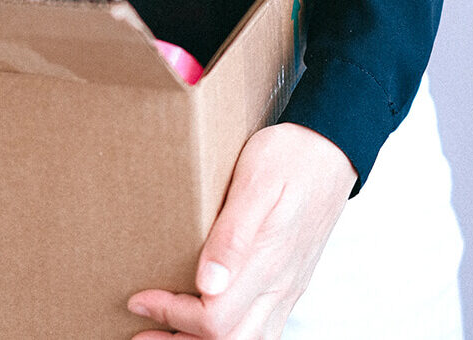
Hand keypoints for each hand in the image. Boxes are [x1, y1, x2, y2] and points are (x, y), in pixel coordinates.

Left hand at [127, 123, 356, 338]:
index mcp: (268, 261)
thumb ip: (232, 236)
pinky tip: (203, 321)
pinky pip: (261, 328)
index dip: (172, 316)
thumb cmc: (289, 158)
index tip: (140, 297)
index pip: (216, 319)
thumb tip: (206, 284)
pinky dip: (228, 334)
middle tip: (142, 330)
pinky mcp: (290, 284)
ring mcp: (288, 289)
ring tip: (165, 332)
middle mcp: (281, 286)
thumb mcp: (256, 183)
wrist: (331, 151)